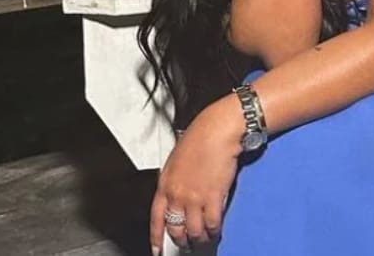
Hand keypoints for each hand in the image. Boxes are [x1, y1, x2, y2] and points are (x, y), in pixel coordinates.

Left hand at [149, 97, 242, 253]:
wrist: (216, 130)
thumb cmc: (199, 140)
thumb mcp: (175, 162)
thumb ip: (174, 183)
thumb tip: (176, 199)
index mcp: (165, 184)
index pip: (156, 219)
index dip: (156, 238)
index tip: (158, 250)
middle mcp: (177, 194)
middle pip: (176, 229)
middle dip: (182, 241)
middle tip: (187, 244)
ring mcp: (194, 197)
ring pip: (194, 231)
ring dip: (200, 238)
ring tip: (204, 238)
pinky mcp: (213, 197)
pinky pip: (212, 224)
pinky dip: (214, 230)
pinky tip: (215, 229)